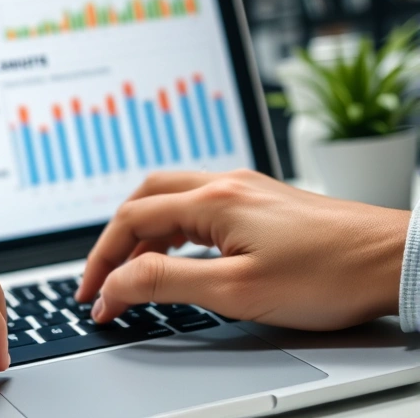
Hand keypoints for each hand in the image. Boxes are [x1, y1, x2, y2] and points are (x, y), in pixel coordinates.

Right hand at [77, 170, 407, 330]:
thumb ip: (166, 283)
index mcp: (212, 201)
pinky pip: (200, 205)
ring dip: (143, 231)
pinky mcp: (263, 202)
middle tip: (101, 277)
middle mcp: (225, 185)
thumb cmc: (328, 275)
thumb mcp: (236, 290)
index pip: (131, 222)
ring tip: (131, 268)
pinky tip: (179, 252)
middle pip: (145, 198)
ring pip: (172, 198)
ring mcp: (246, 190)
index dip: (102, 262)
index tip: (93, 297)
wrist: (395, 260)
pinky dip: (174, 228)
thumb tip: (115, 283)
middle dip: (114, 238)